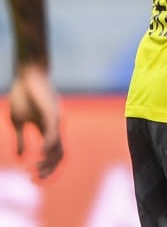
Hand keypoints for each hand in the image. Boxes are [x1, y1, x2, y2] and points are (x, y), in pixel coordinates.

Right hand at [9, 63, 61, 179]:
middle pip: (59, 155)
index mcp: (47, 131)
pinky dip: (49, 145)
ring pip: (58, 146)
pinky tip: (42, 153)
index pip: (53, 155)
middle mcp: (55, 127)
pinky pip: (54, 132)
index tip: (32, 179)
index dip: (45, 169)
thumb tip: (22, 159)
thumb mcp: (19, 122)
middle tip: (35, 179)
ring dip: (48, 161)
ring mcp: (55, 120)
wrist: (28, 75)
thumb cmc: (24, 97)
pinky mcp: (52, 112)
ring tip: (37, 169)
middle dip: (48, 170)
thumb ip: (21, 140)